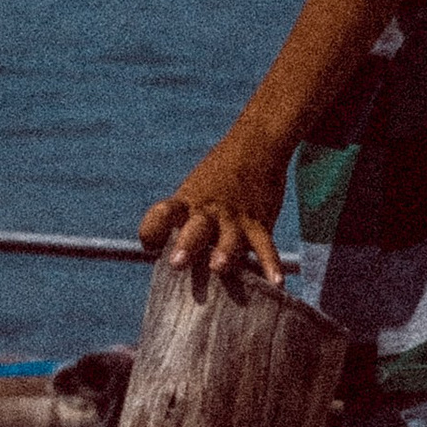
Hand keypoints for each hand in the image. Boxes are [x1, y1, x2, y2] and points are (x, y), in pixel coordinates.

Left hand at [137, 135, 289, 283]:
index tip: (149, 245)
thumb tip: (174, 264)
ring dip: (224, 253)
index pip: (162, 215)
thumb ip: (184, 226)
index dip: (152, 229)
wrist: (256, 145)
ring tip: (219, 267)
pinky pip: (266, 246)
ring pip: (229, 239)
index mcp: (185, 203)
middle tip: (177, 262)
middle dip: (186, 245)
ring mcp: (234, 218)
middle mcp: (207, 211)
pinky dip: (271, 264)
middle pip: (195, 229)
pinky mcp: (259, 223)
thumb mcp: (194, 192)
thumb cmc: (218, 179)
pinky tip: (276, 282)